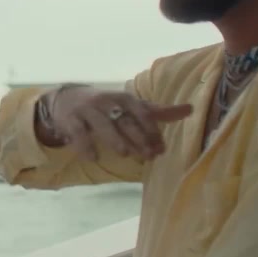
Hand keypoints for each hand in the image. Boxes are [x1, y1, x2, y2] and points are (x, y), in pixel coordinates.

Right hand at [45, 87, 192, 161]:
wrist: (67, 100)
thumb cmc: (106, 106)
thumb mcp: (131, 106)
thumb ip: (158, 111)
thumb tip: (190, 109)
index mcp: (124, 98)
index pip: (141, 112)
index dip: (152, 129)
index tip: (161, 147)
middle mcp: (106, 102)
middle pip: (124, 119)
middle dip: (137, 137)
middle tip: (149, 155)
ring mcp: (87, 110)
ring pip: (102, 124)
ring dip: (114, 138)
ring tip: (125, 153)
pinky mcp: (70, 120)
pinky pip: (78, 132)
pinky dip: (85, 145)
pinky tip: (93, 157)